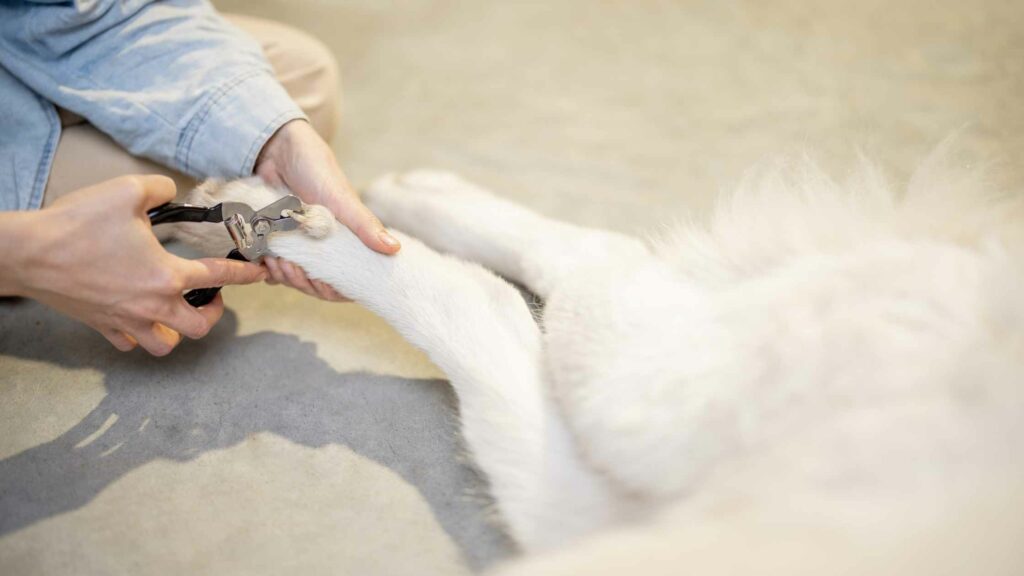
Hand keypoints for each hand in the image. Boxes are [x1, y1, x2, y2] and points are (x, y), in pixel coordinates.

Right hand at [1, 176, 266, 354]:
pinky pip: (129, 343)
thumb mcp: (127, 191)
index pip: (218, 276)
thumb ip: (161, 188)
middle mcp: (151, 304)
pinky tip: (139, 318)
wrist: (27, 252)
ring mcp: (125, 320)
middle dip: (214, 313)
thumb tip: (173, 191)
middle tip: (212, 297)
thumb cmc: (76, 224)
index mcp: (167, 275)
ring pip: (166, 344)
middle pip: (199, 326)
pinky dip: (140, 335)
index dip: (244, 274)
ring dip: (178, 332)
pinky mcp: (100, 325)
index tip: (258, 273)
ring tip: (177, 313)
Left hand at [254, 119, 398, 300]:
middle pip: (315, 287)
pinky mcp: (274, 243)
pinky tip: (264, 256)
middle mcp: (322, 250)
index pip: (343, 285)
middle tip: (292, 265)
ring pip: (293, 280)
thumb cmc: (315, 170)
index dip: (332, 290)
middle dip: (302, 282)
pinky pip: (270, 270)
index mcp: (345, 244)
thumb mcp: (342, 199)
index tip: (320, 281)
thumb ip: (365, 225)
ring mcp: (297, 247)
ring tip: (276, 257)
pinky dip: (267, 269)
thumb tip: (394, 249)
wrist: (276, 149)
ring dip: (283, 275)